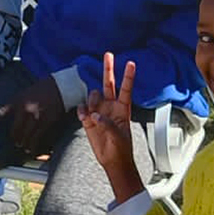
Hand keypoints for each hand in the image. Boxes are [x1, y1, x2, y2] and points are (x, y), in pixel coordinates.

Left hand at [0, 76, 65, 155]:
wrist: (60, 87)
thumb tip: (13, 115)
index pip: (1, 112)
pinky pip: (37, 137)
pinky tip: (32, 149)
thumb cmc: (42, 88)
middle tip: (14, 142)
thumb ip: (18, 103)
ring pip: (25, 136)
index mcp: (17, 100)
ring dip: (23, 143)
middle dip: (14, 138)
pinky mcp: (46, 122)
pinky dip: (34, 145)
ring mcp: (35, 117)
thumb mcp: (25, 92)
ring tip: (22, 147)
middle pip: (14, 130)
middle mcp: (24, 109)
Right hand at [77, 53, 144, 203]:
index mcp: (123, 109)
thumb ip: (106, 124)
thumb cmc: (121, 149)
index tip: (131, 63)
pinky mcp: (89, 119)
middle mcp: (111, 107)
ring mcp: (99, 112)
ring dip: (92, 101)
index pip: (125, 89)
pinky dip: (82, 112)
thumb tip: (94, 115)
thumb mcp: (118, 137)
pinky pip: (82, 109)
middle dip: (108, 69)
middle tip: (108, 54)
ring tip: (94, 115)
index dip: (128, 76)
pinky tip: (86, 119)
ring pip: (92, 95)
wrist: (112, 160)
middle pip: (108, 83)